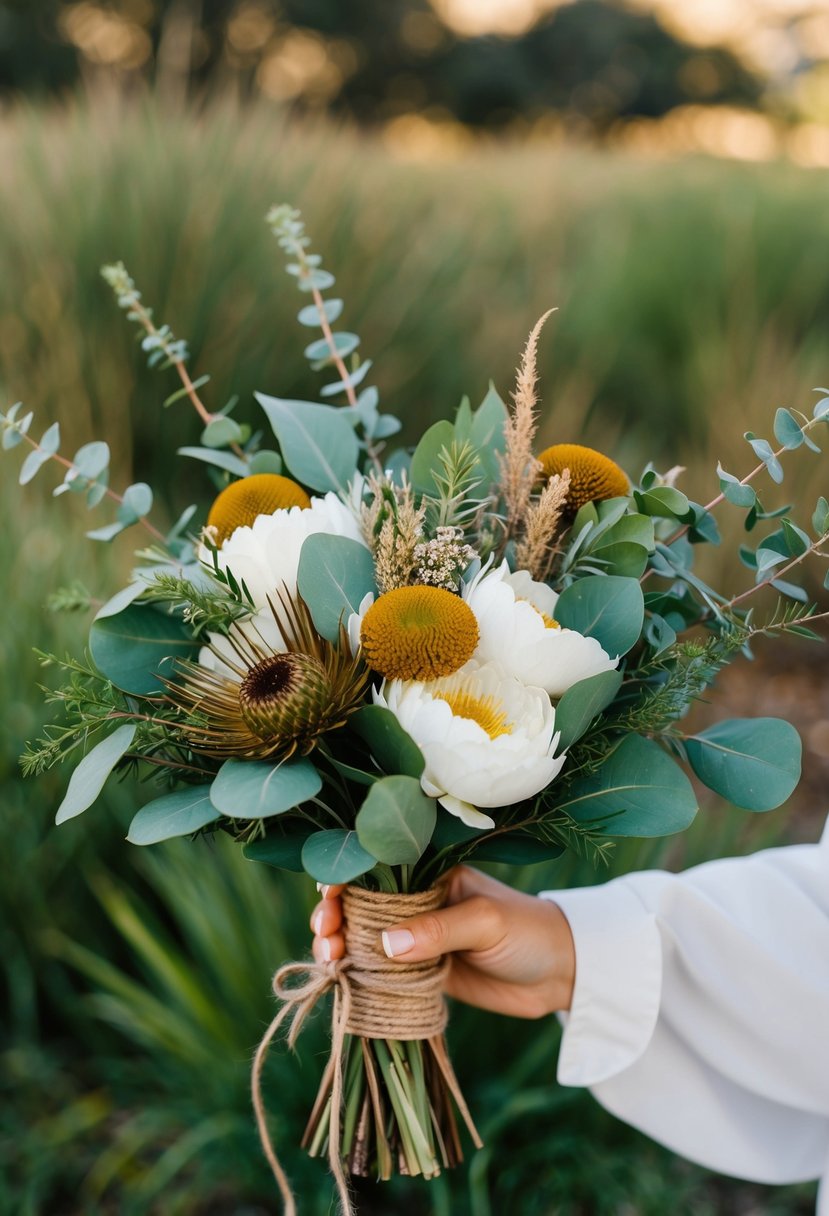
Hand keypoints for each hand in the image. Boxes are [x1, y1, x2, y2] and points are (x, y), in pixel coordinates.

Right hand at [310, 866, 574, 1018]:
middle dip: (335, 918)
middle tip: (325, 938)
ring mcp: (418, 940)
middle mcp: (418, 903)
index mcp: (432, 874)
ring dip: (340, 948)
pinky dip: (358, 977)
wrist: (561, 974)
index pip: (378, 871)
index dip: (346, 882)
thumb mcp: (486, 923)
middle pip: (362, 907)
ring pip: (365, 941)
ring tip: (328, 961)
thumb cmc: (528, 932)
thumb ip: (438, 931)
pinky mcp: (422, 974)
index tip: (329, 900)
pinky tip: (341, 983)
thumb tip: (384, 944)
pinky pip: (381, 973)